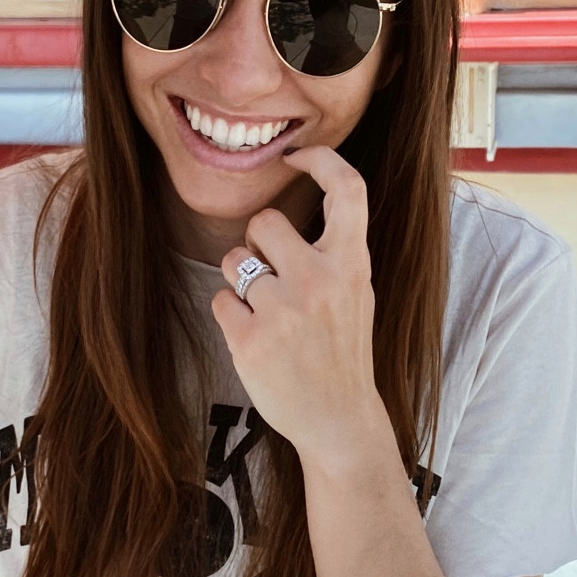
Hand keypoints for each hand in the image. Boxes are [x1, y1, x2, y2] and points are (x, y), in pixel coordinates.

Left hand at [211, 146, 395, 476]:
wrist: (339, 420)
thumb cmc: (343, 349)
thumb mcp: (357, 292)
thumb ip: (334, 249)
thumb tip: (303, 189)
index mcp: (353, 265)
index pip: (347, 188)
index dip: (320, 160)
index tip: (297, 156)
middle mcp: (320, 281)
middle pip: (264, 221)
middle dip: (257, 242)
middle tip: (271, 275)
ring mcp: (284, 311)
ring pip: (234, 261)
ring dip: (241, 281)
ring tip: (268, 314)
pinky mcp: (251, 340)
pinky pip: (220, 300)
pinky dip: (232, 316)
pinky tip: (257, 339)